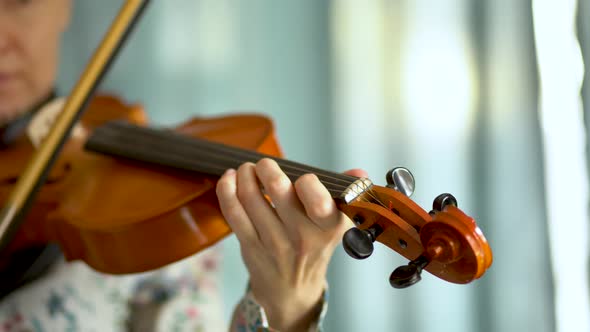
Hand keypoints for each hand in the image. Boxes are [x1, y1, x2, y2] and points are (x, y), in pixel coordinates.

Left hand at [216, 158, 366, 331]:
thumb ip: (345, 193)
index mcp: (328, 227)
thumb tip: (359, 171)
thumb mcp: (336, 224)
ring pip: (251, 196)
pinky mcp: (250, 245)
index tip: (303, 178)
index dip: (307, 181)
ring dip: (245, 175)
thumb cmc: (313, 249)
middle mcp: (302, 236)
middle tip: (265, 165)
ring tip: (248, 169)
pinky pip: (233, 211)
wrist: (292, 291)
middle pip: (279, 188)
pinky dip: (227, 189)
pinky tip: (230, 178)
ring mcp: (273, 242)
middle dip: (267, 168)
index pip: (318, 198)